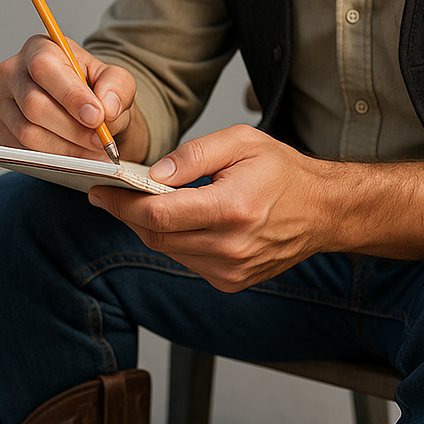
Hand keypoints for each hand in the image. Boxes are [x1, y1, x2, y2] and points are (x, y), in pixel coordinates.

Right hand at [0, 34, 147, 161]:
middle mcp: (12, 72)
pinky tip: (76, 160)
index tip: (97, 117)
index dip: (71, 96)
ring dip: (65, 149)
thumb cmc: (97, 88)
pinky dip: (52, 160)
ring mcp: (2, 103)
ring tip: (94, 154)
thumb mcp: (116, 80)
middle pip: (34, 105)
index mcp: (39, 48)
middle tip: (101, 141)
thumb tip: (106, 108)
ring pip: (27, 132)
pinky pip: (21, 152)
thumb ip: (117, 87)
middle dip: (73, 128)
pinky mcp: (1, 130)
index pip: (45, 69)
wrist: (86, 108)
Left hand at [88, 125, 333, 291]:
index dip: (123, 204)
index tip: (101, 191)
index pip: (159, 214)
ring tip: (146, 202)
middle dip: (129, 214)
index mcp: (232, 208)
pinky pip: (188, 261)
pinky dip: (177, 241)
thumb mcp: (242, 142)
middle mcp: (230, 246)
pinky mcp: (231, 281)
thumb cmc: (284, 172)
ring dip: (152, 228)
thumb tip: (155, 171)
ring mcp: (231, 270)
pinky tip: (183, 220)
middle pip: (157, 236)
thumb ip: (195, 155)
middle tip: (113, 194)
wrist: (322, 210)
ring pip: (169, 251)